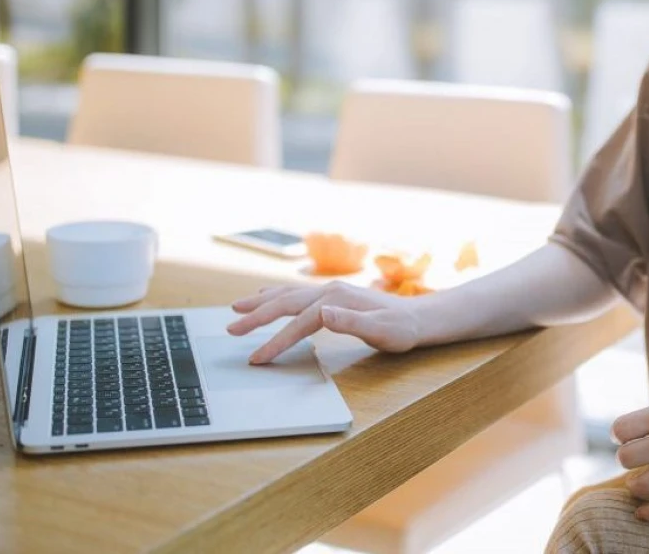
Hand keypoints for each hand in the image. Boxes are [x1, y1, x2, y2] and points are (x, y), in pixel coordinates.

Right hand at [227, 281, 423, 362]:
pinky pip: (295, 294)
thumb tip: (322, 313)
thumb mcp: (382, 331)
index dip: (276, 341)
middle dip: (256, 317)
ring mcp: (329, 291)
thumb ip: (351, 322)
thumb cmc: (401, 329)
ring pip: (287, 294)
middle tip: (231, 330)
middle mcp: (329, 291)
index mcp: (337, 300)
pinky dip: (275, 296)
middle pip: (284, 303)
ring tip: (236, 309)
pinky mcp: (330, 295)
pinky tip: (265, 297)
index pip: (299, 322)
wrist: (418, 318)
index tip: (258, 358)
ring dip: (260, 302)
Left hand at [611, 391, 648, 519]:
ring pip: (637, 485)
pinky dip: (648, 513)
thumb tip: (645, 426)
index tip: (629, 437)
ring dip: (638, 485)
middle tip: (641, 459)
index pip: (620, 429)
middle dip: (630, 459)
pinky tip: (644, 513)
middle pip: (624, 458)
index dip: (622, 435)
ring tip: (643, 482)